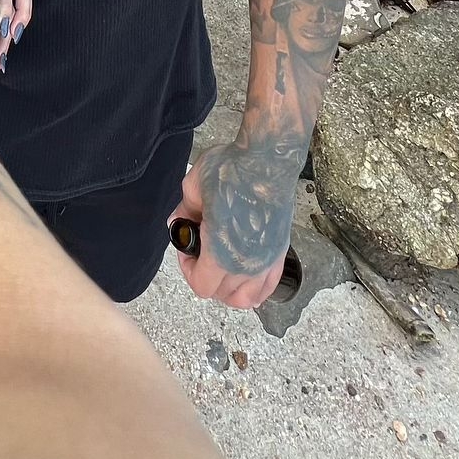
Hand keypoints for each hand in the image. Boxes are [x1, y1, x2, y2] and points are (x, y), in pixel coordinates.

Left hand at [167, 147, 295, 309]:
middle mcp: (246, 264)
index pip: (201, 286)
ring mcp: (266, 261)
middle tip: (201, 251)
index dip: (188, 269)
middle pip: (221, 293)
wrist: (267, 160)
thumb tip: (177, 223)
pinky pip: (268, 288)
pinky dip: (254, 289)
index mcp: (221, 252)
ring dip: (229, 288)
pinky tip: (244, 275)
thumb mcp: (194, 186)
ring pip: (245, 298)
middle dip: (206, 274)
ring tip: (221, 265)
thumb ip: (183, 210)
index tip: (188, 248)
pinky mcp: (280, 252)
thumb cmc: (232, 170)